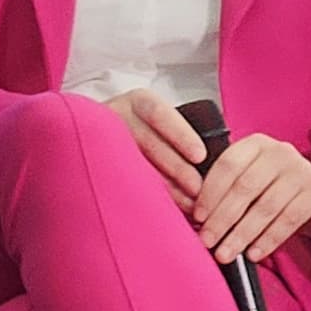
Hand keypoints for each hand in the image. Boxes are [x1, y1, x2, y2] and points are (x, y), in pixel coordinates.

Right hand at [98, 88, 206, 205]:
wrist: (99, 138)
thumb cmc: (141, 132)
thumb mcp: (157, 124)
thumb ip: (178, 136)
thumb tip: (219, 157)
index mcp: (138, 102)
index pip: (159, 114)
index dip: (181, 135)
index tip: (201, 155)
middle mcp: (116, 116)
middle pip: (147, 142)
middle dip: (176, 168)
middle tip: (198, 190)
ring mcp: (101, 138)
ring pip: (132, 163)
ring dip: (162, 186)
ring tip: (186, 206)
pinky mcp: (91, 159)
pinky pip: (117, 178)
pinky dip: (141, 194)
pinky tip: (158, 208)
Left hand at [192, 129, 310, 263]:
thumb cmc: (273, 190)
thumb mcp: (250, 181)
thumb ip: (225, 190)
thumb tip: (195, 217)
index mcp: (255, 145)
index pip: (227, 165)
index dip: (210, 193)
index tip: (197, 217)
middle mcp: (280, 152)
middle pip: (245, 187)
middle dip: (222, 218)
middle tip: (207, 241)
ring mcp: (302, 171)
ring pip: (265, 206)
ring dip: (242, 234)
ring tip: (226, 253)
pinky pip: (288, 219)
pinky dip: (268, 239)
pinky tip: (253, 254)